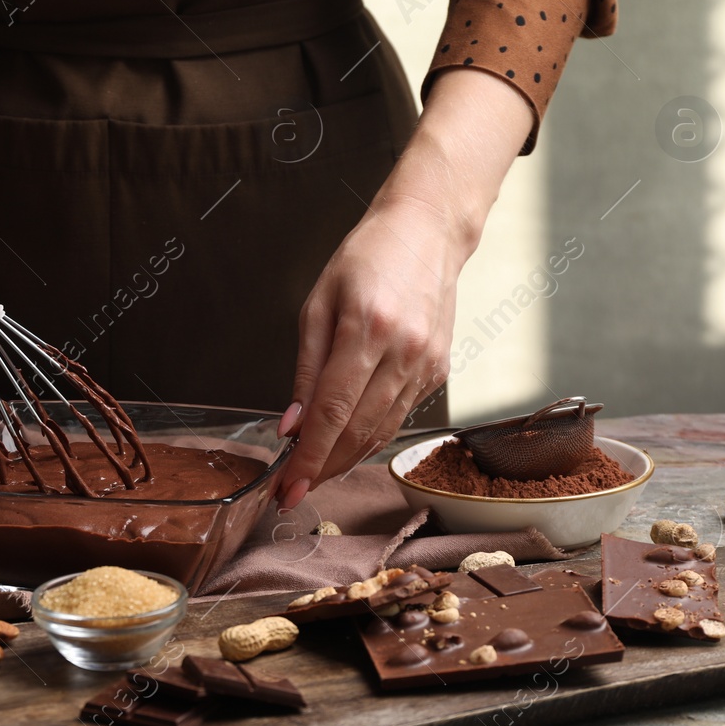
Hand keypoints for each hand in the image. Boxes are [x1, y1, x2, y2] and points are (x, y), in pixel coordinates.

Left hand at [275, 67, 532, 509]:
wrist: (429, 233)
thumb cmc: (367, 258)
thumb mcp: (318, 303)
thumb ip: (305, 368)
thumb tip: (291, 425)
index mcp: (366, 330)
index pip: (331, 412)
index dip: (308, 458)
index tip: (286, 488)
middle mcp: (403, 352)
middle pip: (357, 431)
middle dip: (322, 469)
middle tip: (290, 493)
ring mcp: (426, 365)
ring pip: (381, 432)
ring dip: (345, 460)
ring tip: (312, 476)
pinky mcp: (438, 371)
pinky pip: (398, 416)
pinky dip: (370, 437)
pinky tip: (345, 446)